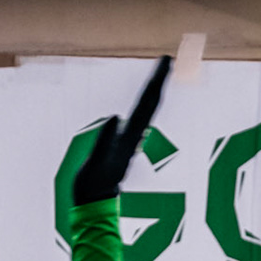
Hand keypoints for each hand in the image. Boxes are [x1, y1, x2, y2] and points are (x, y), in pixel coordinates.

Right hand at [72, 56, 170, 205]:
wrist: (94, 202)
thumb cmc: (92, 184)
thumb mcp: (95, 162)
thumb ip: (104, 140)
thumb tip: (115, 117)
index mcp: (129, 136)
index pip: (146, 103)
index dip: (156, 81)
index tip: (166, 61)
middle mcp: (134, 135)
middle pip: (150, 103)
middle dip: (158, 80)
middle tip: (168, 58)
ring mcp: (130, 139)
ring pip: (145, 110)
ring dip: (153, 90)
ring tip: (161, 73)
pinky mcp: (123, 143)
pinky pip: (136, 117)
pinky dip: (142, 104)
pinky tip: (143, 101)